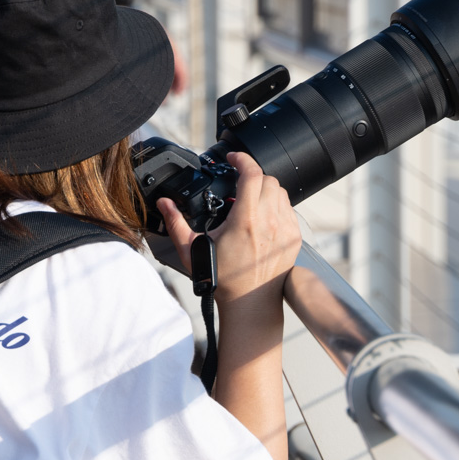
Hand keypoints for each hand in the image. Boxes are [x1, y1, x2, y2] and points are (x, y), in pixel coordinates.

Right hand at [158, 152, 299, 306]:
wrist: (250, 302)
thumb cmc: (223, 279)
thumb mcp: (192, 249)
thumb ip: (176, 223)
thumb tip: (164, 203)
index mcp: (245, 219)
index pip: (252, 173)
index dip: (242, 159)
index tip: (234, 158)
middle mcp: (269, 220)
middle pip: (268, 179)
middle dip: (253, 176)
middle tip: (239, 184)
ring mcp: (285, 229)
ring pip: (281, 192)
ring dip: (266, 190)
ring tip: (250, 202)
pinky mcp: (294, 238)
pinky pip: (289, 210)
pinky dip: (277, 207)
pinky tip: (263, 218)